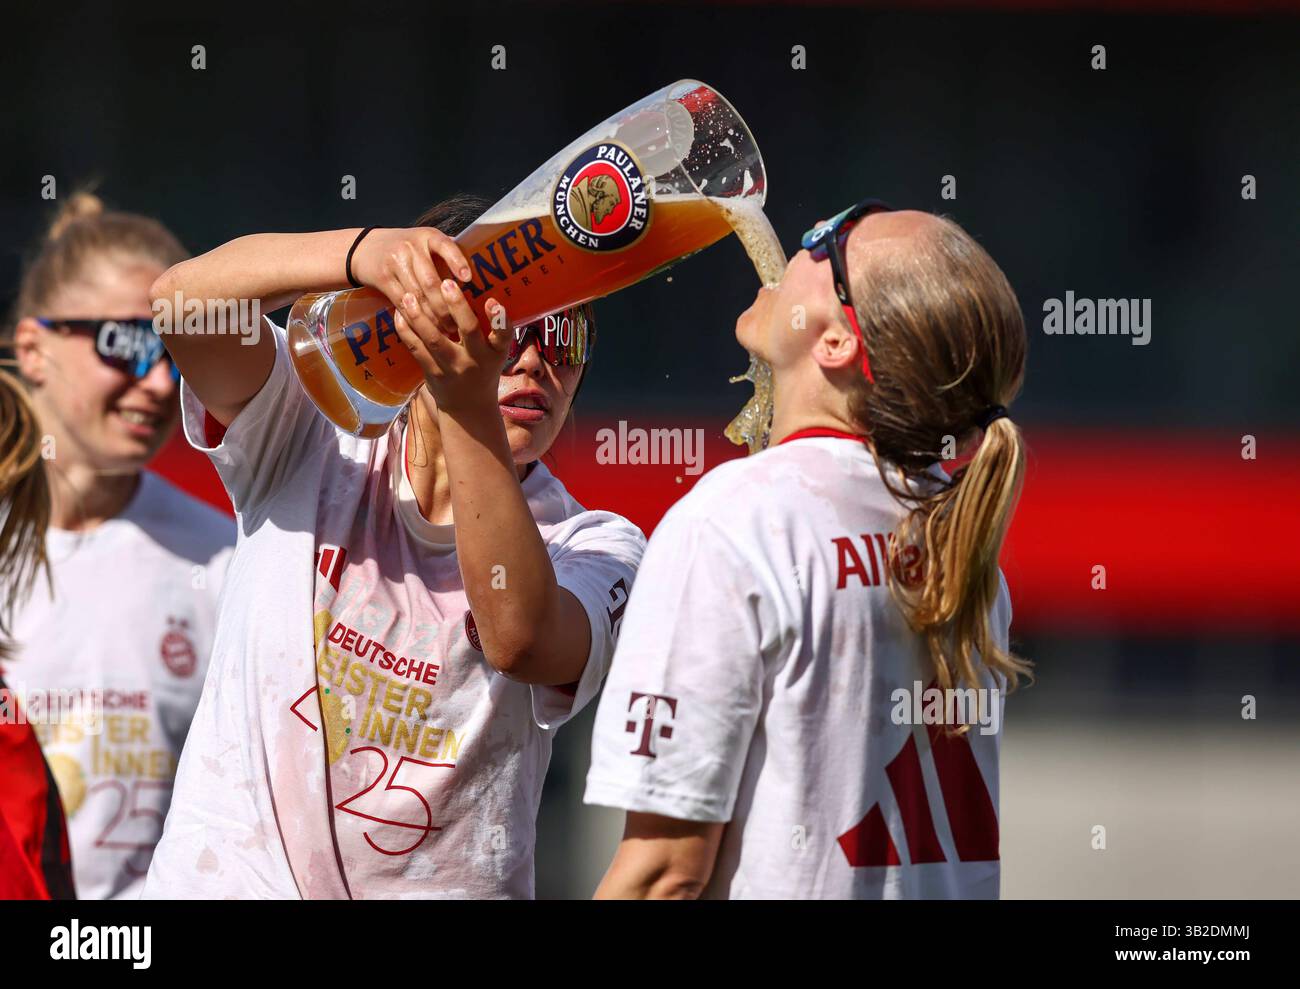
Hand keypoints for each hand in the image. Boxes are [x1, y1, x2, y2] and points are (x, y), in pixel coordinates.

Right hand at [349, 227, 473, 332]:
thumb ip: (447, 253)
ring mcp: (395, 263)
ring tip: (447, 330)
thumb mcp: (425, 242)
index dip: (457, 262)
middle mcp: (410, 247)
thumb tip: (479, 273)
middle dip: (447, 306)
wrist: (365, 248)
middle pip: (431, 281)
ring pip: (418, 296)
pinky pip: (402, 303)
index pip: (445, 245)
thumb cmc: (407, 248)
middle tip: (460, 324)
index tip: (468, 279)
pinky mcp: (383, 279)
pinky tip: (427, 328)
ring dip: (433, 317)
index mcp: (427, 236)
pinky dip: (416, 318)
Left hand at [391, 280, 511, 417]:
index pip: (503, 335)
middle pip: (468, 330)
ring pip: (434, 339)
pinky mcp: (433, 373)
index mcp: (495, 353)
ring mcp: (453, 368)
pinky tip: (399, 314)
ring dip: (420, 316)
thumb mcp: (495, 354)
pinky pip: (416, 349)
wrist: (468, 408)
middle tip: (446, 283)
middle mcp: (476, 360)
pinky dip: (406, 331)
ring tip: (410, 296)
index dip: (499, 318)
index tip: (492, 301)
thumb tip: (483, 290)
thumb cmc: (483, 372)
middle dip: (457, 306)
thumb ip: (492, 330)